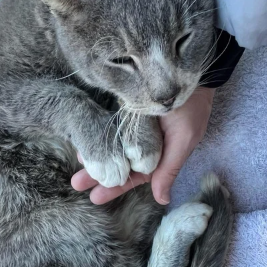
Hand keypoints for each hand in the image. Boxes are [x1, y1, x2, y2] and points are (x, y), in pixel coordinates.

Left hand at [71, 87, 214, 204]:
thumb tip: (162, 200)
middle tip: (76, 183)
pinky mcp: (126, 109)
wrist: (187, 66)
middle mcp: (144, 143)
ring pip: (112, 145)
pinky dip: (99, 132)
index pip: (135, 176)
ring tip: (77, 160)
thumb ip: (169, 169)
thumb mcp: (183, 139)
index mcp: (159, 155)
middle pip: (119, 163)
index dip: (116, 187)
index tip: (94, 197)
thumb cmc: (191, 107)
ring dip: (96, 153)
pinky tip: (84, 137)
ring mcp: (133, 126)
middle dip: (98, 174)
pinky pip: (109, 124)